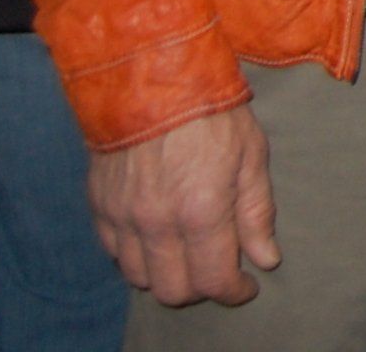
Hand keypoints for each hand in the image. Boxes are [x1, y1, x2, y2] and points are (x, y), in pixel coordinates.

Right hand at [87, 103, 277, 306]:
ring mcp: (122, 217)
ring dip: (166, 275)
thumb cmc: (211, 108)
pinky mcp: (99, 206)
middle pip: (173, 291)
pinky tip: (156, 238)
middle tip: (217, 269)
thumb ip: (256, 212)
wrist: (150, 73)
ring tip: (187, 255)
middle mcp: (156, 223)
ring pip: (139, 278)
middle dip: (200, 289)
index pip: (214, 281)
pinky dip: (136, 256)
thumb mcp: (250, 153)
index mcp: (200, 211)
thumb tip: (265, 259)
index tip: (247, 286)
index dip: (235, 292)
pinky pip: (113, 253)